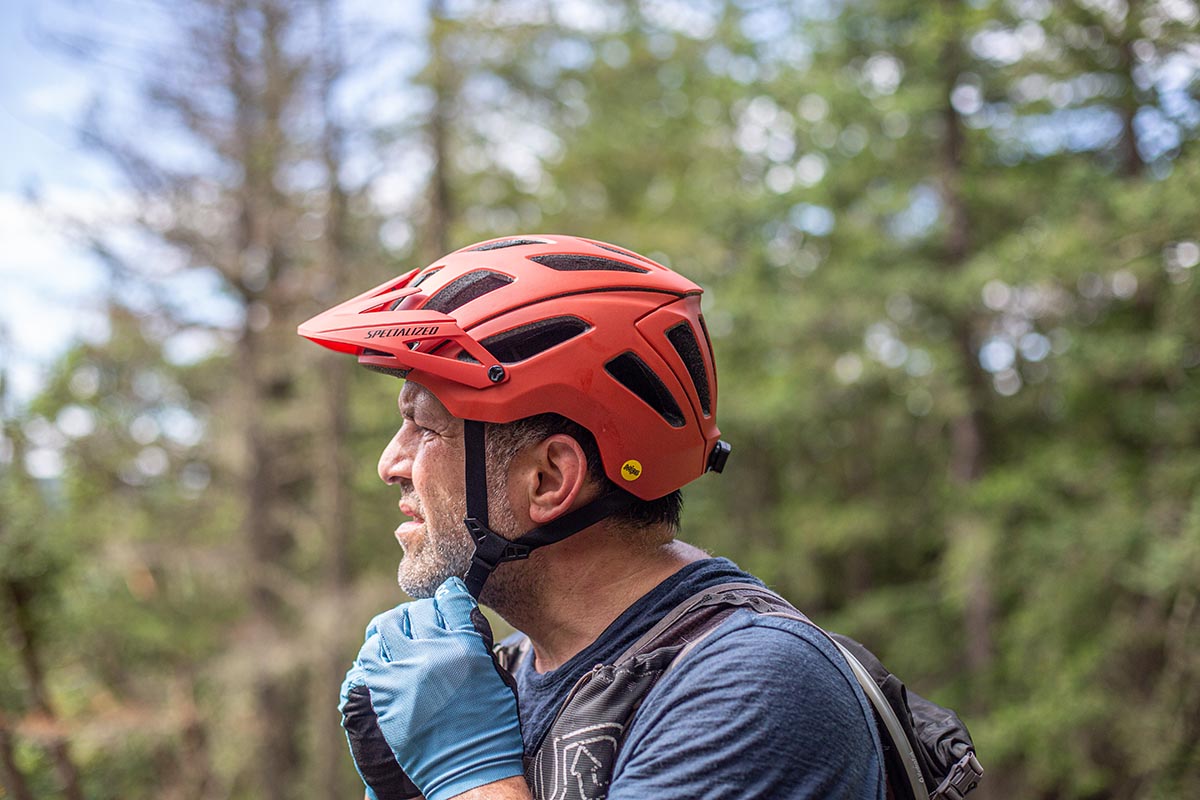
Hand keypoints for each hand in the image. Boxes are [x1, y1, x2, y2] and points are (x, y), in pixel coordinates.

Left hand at [339, 578, 524, 799]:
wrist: (469, 768)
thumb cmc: (491, 725)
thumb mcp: (495, 674)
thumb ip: (474, 641)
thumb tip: (457, 617)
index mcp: (467, 645)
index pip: (450, 597)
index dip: (447, 595)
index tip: (445, 598)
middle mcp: (435, 652)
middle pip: (417, 610)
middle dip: (420, 614)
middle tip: (421, 625)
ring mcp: (406, 671)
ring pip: (387, 626)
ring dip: (394, 627)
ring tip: (397, 636)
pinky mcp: (385, 691)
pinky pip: (370, 657)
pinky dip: (375, 652)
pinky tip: (384, 658)